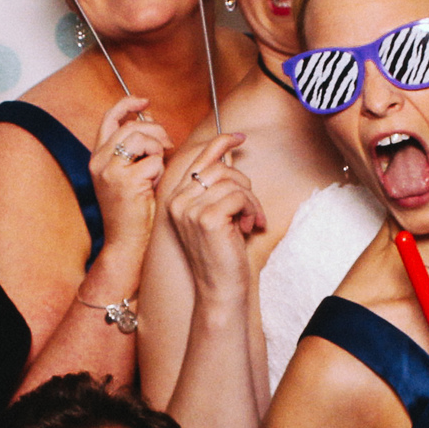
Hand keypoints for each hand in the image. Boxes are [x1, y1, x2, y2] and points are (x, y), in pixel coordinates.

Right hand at [90, 97, 170, 265]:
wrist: (125, 242)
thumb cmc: (132, 210)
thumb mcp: (127, 174)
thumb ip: (135, 148)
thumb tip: (149, 118)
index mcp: (98, 157)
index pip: (110, 118)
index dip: (127, 103)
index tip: (145, 101)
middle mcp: (99, 160)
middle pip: (132, 125)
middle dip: (156, 130)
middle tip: (167, 145)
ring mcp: (110, 170)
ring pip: (142, 138)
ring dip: (158, 150)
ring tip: (157, 170)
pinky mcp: (126, 180)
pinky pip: (154, 160)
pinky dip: (160, 171)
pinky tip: (153, 186)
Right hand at [159, 134, 263, 305]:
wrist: (219, 290)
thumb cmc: (221, 255)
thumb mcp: (215, 216)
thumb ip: (217, 190)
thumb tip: (228, 157)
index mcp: (175, 199)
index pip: (197, 159)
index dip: (219, 143)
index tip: (239, 137)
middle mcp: (177, 201)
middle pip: (220, 169)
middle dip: (245, 186)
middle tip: (252, 211)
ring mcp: (189, 209)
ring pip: (233, 182)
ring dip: (251, 201)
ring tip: (252, 221)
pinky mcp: (207, 218)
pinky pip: (240, 196)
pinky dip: (253, 210)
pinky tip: (251, 227)